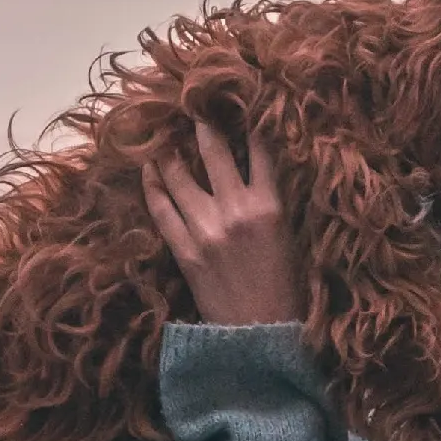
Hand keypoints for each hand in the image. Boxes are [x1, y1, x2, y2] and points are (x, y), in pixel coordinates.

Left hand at [141, 114, 304, 325]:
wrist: (259, 338)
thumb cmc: (285, 291)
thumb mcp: (291, 239)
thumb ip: (274, 202)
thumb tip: (257, 168)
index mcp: (270, 207)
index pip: (259, 149)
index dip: (248, 122)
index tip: (238, 102)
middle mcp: (236, 210)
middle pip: (214, 150)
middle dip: (203, 123)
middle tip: (193, 104)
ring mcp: (205, 229)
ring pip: (180, 174)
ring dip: (171, 150)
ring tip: (164, 132)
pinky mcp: (183, 250)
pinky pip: (161, 208)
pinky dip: (153, 185)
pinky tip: (149, 169)